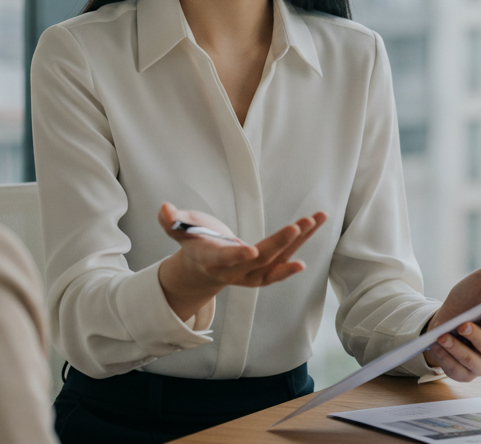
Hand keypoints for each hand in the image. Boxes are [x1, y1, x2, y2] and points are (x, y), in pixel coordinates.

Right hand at [156, 203, 326, 320]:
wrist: (204, 265)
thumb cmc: (194, 241)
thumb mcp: (179, 230)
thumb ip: (171, 222)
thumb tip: (165, 210)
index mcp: (211, 260)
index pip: (225, 260)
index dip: (236, 257)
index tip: (251, 251)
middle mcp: (235, 270)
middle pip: (260, 261)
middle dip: (279, 244)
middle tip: (296, 227)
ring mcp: (253, 271)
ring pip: (279, 259)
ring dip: (299, 240)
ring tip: (314, 219)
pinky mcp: (266, 267)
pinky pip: (287, 255)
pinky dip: (302, 242)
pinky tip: (315, 225)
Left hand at [422, 253, 480, 381]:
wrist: (444, 318)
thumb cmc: (469, 299)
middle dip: (477, 338)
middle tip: (463, 324)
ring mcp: (480, 365)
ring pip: (474, 364)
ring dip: (457, 350)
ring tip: (442, 337)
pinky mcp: (463, 374)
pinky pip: (457, 372)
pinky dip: (445, 360)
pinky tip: (435, 346)